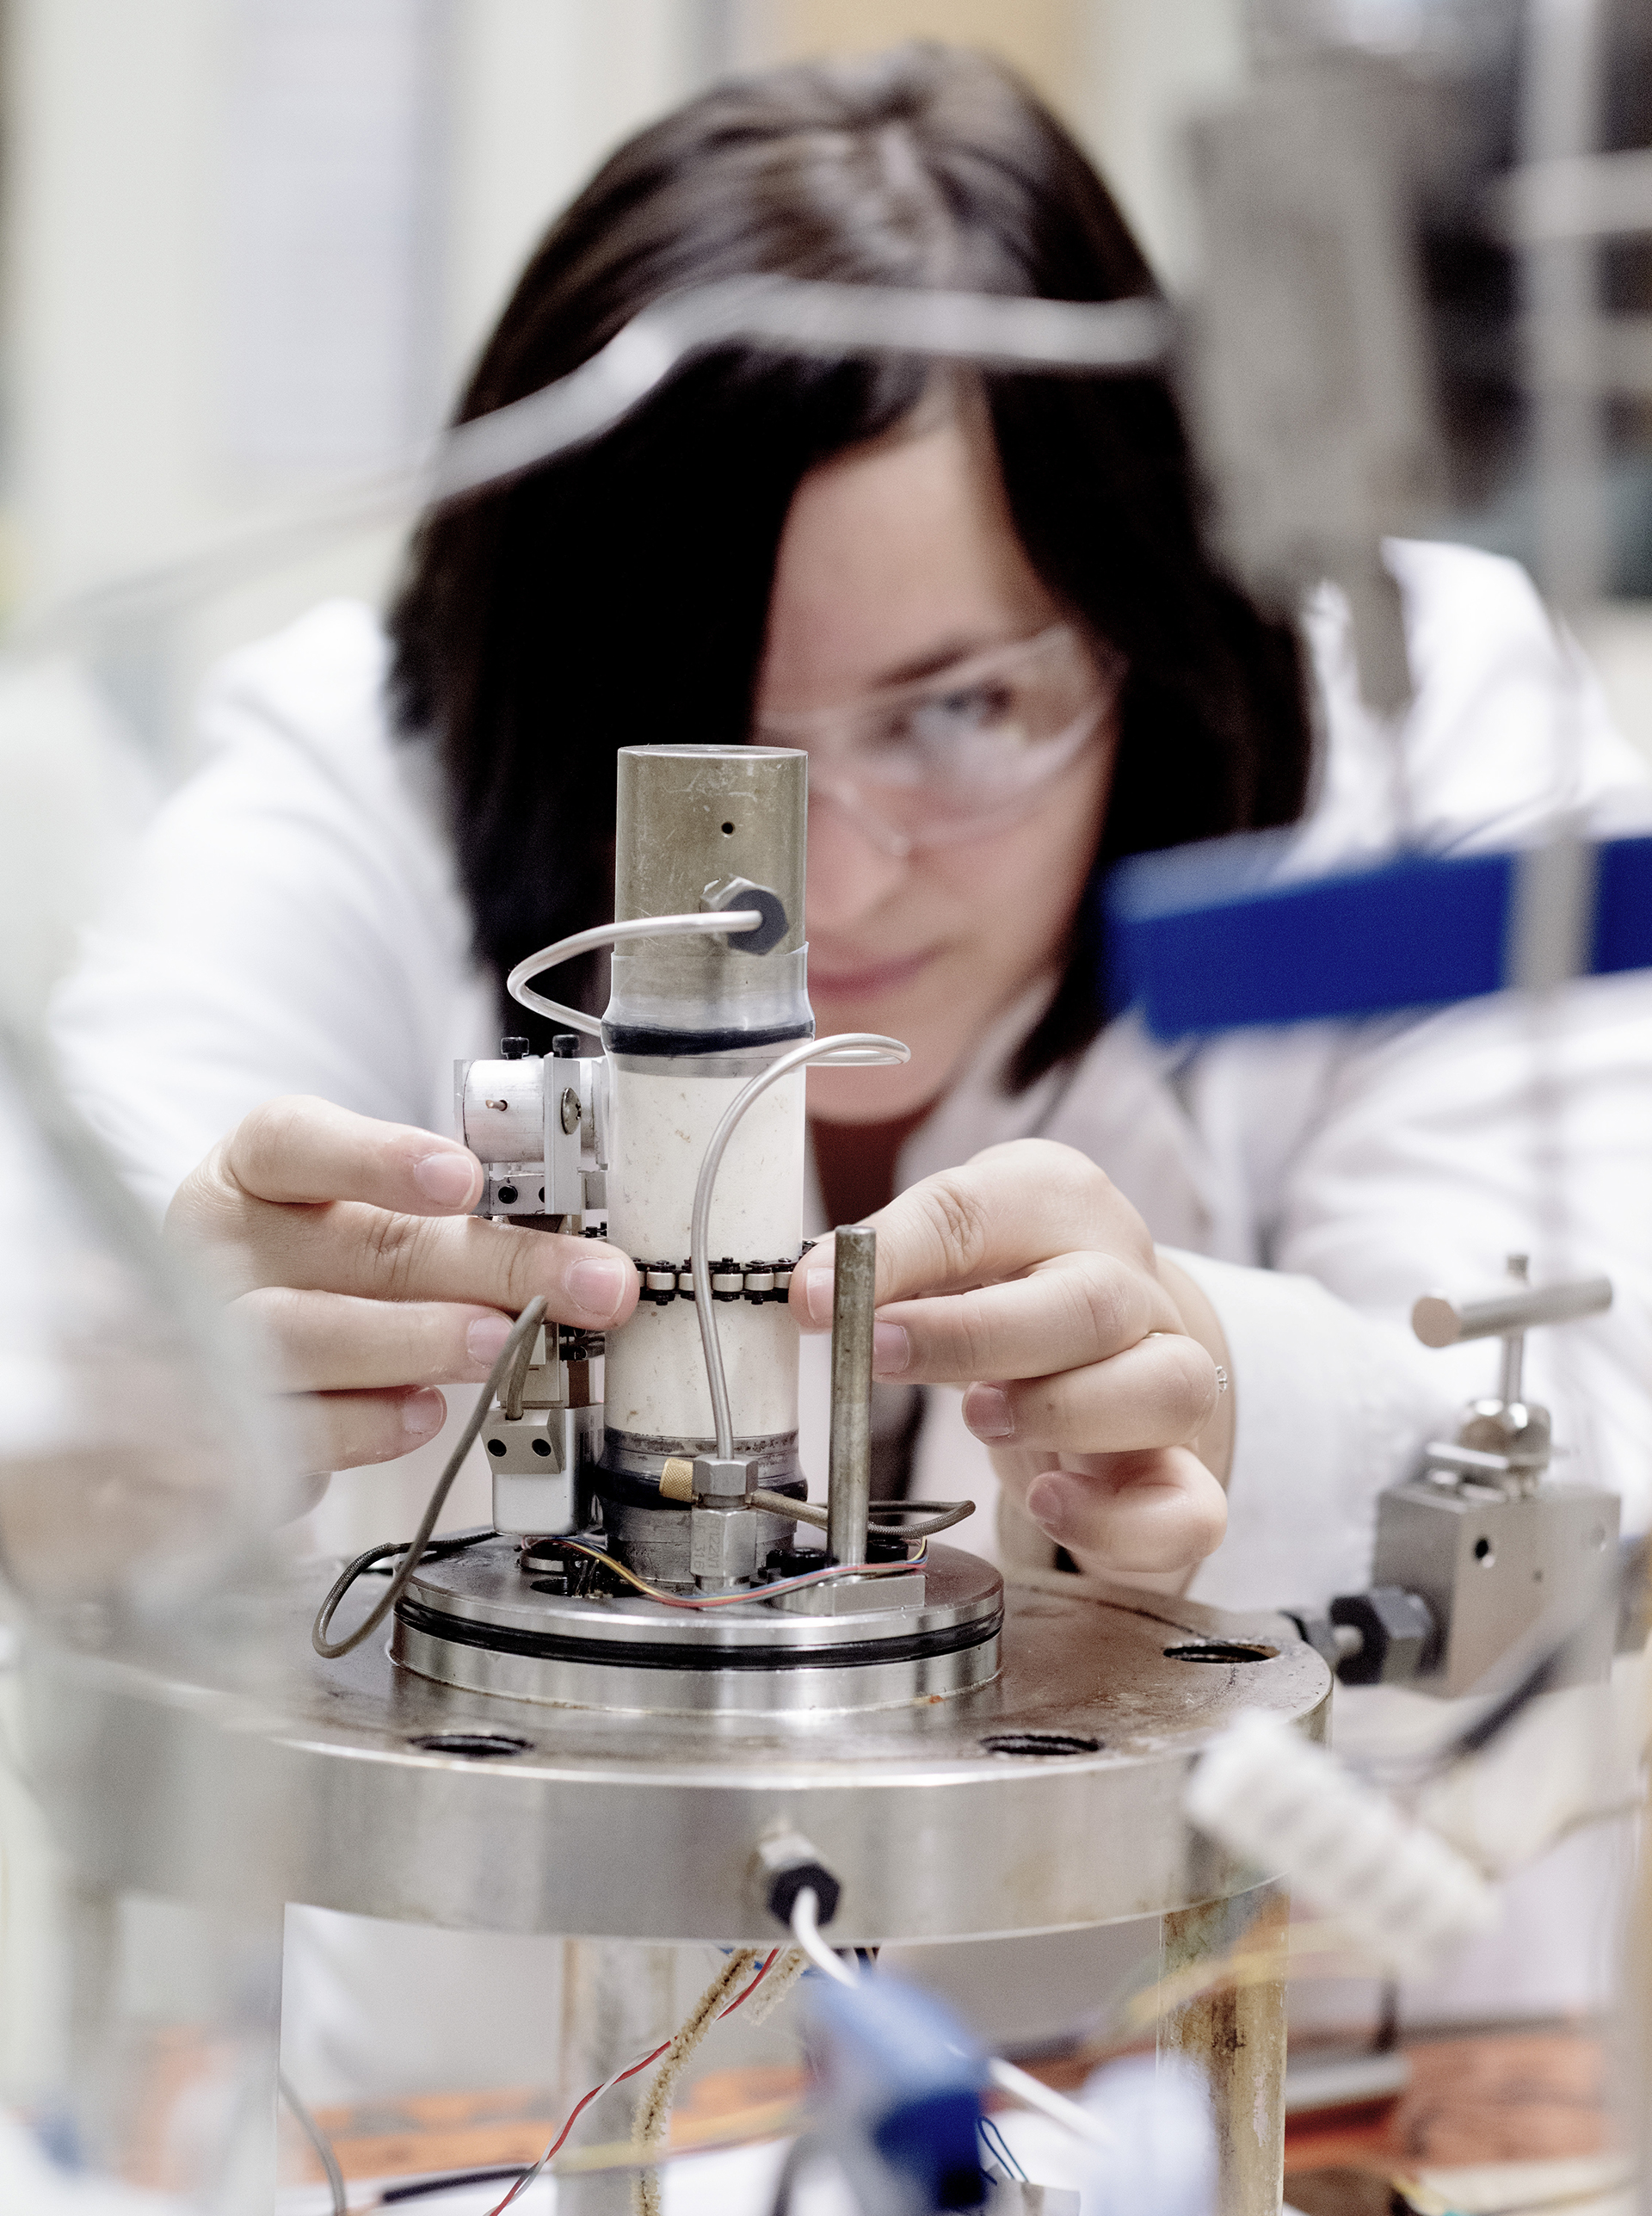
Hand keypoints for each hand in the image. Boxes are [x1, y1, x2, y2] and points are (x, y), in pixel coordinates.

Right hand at [166, 1096, 637, 1474]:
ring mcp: (205, 1340)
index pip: (299, 1143)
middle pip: (356, 1249)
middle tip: (585, 1286)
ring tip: (504, 1346)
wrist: (217, 1345)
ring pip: (309, 1339)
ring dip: (421, 1342)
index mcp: (254, 1170)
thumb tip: (582, 1260)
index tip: (467, 1179)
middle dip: (486, 1268)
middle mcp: (221, 1248)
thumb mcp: (365, 1212)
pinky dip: (366, 1426)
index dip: (380, 1159)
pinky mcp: (217, 1430)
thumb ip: (450, 1219)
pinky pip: (292, 1432)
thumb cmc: (317, 1261)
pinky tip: (425, 1414)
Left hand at [790, 1138, 1229, 1581]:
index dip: (893, 1256)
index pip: (977, 1213)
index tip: (814, 1299)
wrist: (1113, 1329)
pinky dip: (1116, 1518)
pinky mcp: (1185, 1473)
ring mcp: (1173, 1377)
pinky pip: (1187, 1508)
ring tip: (980, 1419)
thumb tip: (814, 1296)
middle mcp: (1131, 1286)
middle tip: (880, 1355)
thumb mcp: (947, 1248)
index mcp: (1059, 1204)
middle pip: (1087, 1304)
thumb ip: (888, 1268)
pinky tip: (1050, 1505)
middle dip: (972, 1336)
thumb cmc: (1011, 1283)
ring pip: (1165, 1390)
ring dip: (1062, 1410)